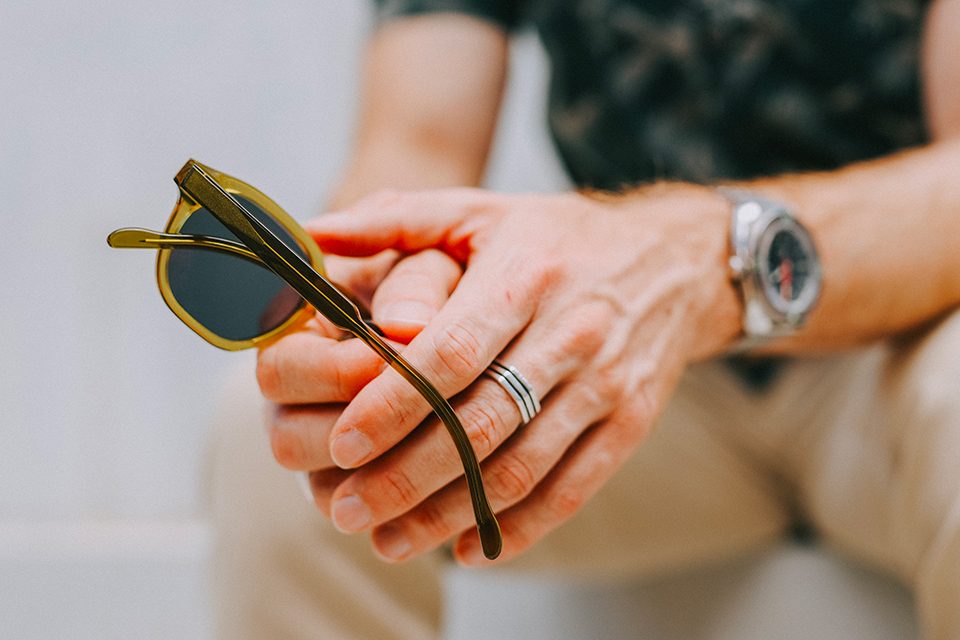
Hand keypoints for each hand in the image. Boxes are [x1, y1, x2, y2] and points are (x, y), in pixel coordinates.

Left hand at [280, 186, 739, 563]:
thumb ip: (395, 220)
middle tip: (345, 508)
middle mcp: (572, 332)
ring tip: (389, 540)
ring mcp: (606, 383)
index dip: (395, 403)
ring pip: (522, 467)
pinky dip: (521, 527)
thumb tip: (311, 234)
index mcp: (526, 276)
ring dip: (452, 513)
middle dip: (408, 475)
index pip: (452, 353)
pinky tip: (470, 546)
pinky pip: (573, 487)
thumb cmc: (559, 237)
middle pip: (481, 422)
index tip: (342, 443)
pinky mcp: (631, 422)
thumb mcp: (482, 211)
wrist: (676, 260)